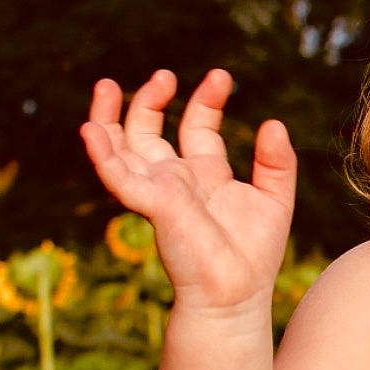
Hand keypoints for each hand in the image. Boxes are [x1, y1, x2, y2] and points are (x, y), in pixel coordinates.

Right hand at [78, 68, 295, 318]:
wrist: (236, 295)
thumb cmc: (253, 255)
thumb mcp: (275, 198)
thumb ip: (277, 161)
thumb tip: (273, 123)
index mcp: (205, 174)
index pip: (197, 127)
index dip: (205, 100)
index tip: (220, 76)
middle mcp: (176, 179)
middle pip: (148, 131)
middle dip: (150, 100)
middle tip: (165, 74)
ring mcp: (158, 191)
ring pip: (120, 148)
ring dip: (109, 118)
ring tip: (107, 85)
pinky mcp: (150, 204)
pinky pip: (118, 176)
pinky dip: (102, 154)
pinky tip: (91, 130)